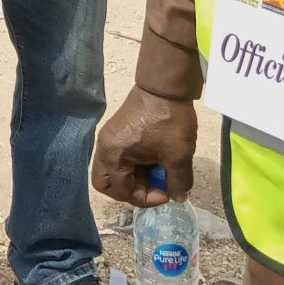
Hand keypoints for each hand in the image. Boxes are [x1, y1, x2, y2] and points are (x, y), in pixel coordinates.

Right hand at [91, 87, 197, 206]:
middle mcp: (104, 148)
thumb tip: (179, 196)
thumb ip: (178, 182)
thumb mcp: (178, 155)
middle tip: (153, 188)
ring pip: (114, 171)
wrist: (165, 85)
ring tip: (157, 174)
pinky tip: (155, 161)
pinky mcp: (118, 132)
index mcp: (112, 154)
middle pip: (107, 183)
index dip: (147, 199)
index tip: (168, 193)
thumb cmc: (168, 120)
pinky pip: (120, 158)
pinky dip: (135, 166)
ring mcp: (109, 138)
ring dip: (134, 178)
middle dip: (131, 192)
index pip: (122, 191)